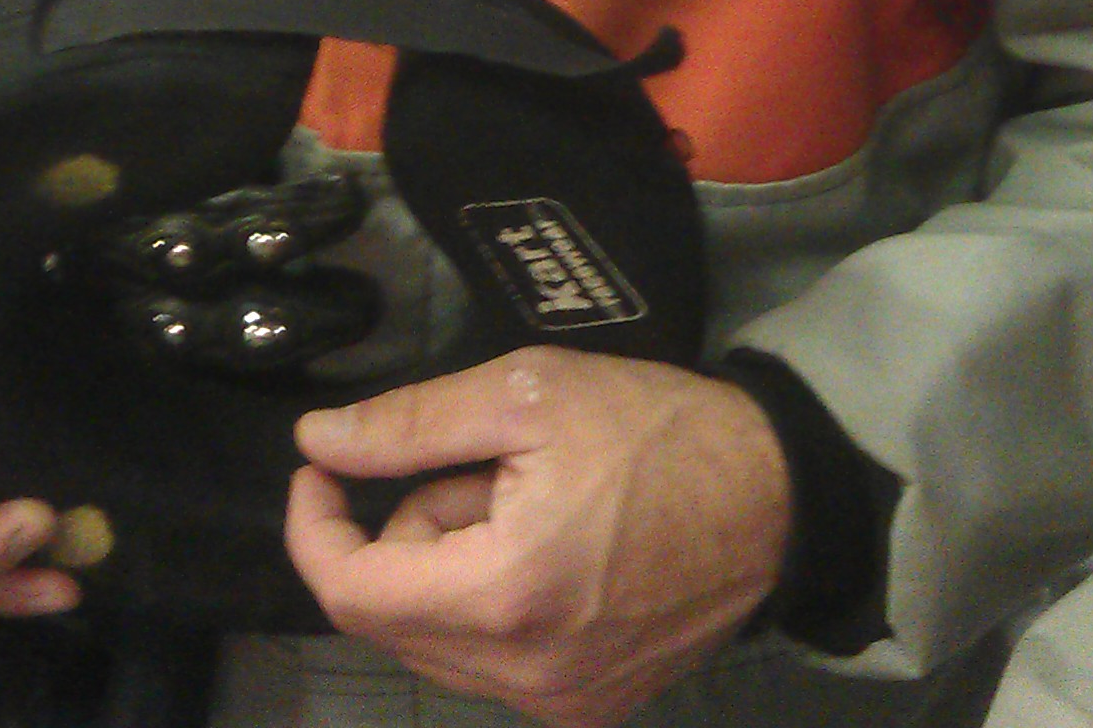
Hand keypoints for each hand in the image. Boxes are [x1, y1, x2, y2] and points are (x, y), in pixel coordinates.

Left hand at [282, 350, 791, 727]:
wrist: (777, 499)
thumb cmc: (656, 432)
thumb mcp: (527, 394)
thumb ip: (410, 424)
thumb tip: (317, 444)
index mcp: (502, 594)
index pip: (351, 590)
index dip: (315, 527)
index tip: (322, 470)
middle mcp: (523, 674)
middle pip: (391, 616)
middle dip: (405, 534)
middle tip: (473, 469)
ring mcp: (559, 702)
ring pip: (437, 642)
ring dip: (448, 571)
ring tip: (523, 507)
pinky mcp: (588, 708)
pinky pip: (490, 663)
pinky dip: (490, 606)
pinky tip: (550, 554)